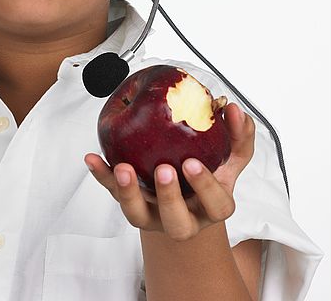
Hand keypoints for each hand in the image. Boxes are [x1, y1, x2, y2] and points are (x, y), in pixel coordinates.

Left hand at [84, 103, 254, 241]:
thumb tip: (233, 109)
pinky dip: (101, 176)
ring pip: (138, 215)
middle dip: (169, 197)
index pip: (215, 205)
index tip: (193, 164)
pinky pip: (112, 193)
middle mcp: (181, 218)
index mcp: (210, 208)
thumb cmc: (209, 172)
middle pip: (176, 222)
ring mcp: (153, 215)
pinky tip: (93, 158)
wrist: (184, 195)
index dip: (205, 188)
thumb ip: (238, 134)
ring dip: (128, 193)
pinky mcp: (130, 204)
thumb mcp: (229, 156)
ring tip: (122, 168)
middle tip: (163, 170)